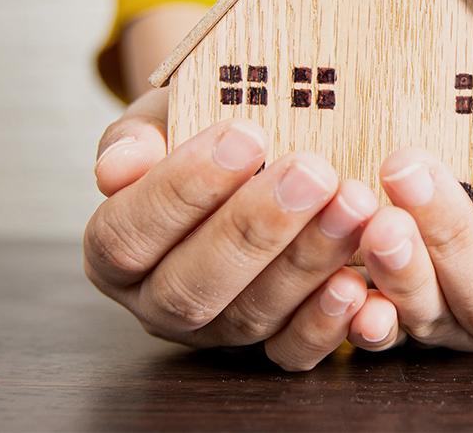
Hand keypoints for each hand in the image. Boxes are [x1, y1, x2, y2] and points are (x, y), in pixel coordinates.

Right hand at [84, 88, 395, 370]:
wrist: (258, 164)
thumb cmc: (207, 138)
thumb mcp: (166, 120)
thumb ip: (140, 138)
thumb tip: (119, 166)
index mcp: (113, 251)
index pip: (127, 233)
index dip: (181, 189)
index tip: (245, 135)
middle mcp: (158, 304)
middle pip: (191, 286)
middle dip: (256, 227)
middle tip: (313, 173)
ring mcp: (216, 334)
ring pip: (252, 314)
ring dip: (308, 260)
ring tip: (354, 204)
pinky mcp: (271, 351)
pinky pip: (295, 352)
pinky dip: (329, 322)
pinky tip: (359, 283)